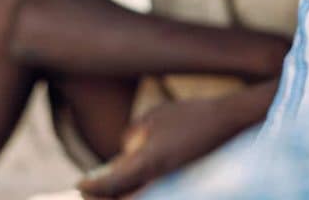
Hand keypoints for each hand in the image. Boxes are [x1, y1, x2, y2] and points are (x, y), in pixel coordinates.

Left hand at [77, 95, 244, 197]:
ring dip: (123, 196)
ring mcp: (170, 187)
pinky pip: (153, 193)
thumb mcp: (156, 117)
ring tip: (111, 188)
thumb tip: (124, 151)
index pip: (107, 187)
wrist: (229, 122)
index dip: (89, 188)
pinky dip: (139, 191)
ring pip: (137, 199)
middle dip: (104, 199)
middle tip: (90, 190)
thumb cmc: (191, 116)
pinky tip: (136, 180)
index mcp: (146, 164)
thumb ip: (134, 134)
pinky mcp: (180, 186)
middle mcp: (157, 182)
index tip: (79, 184)